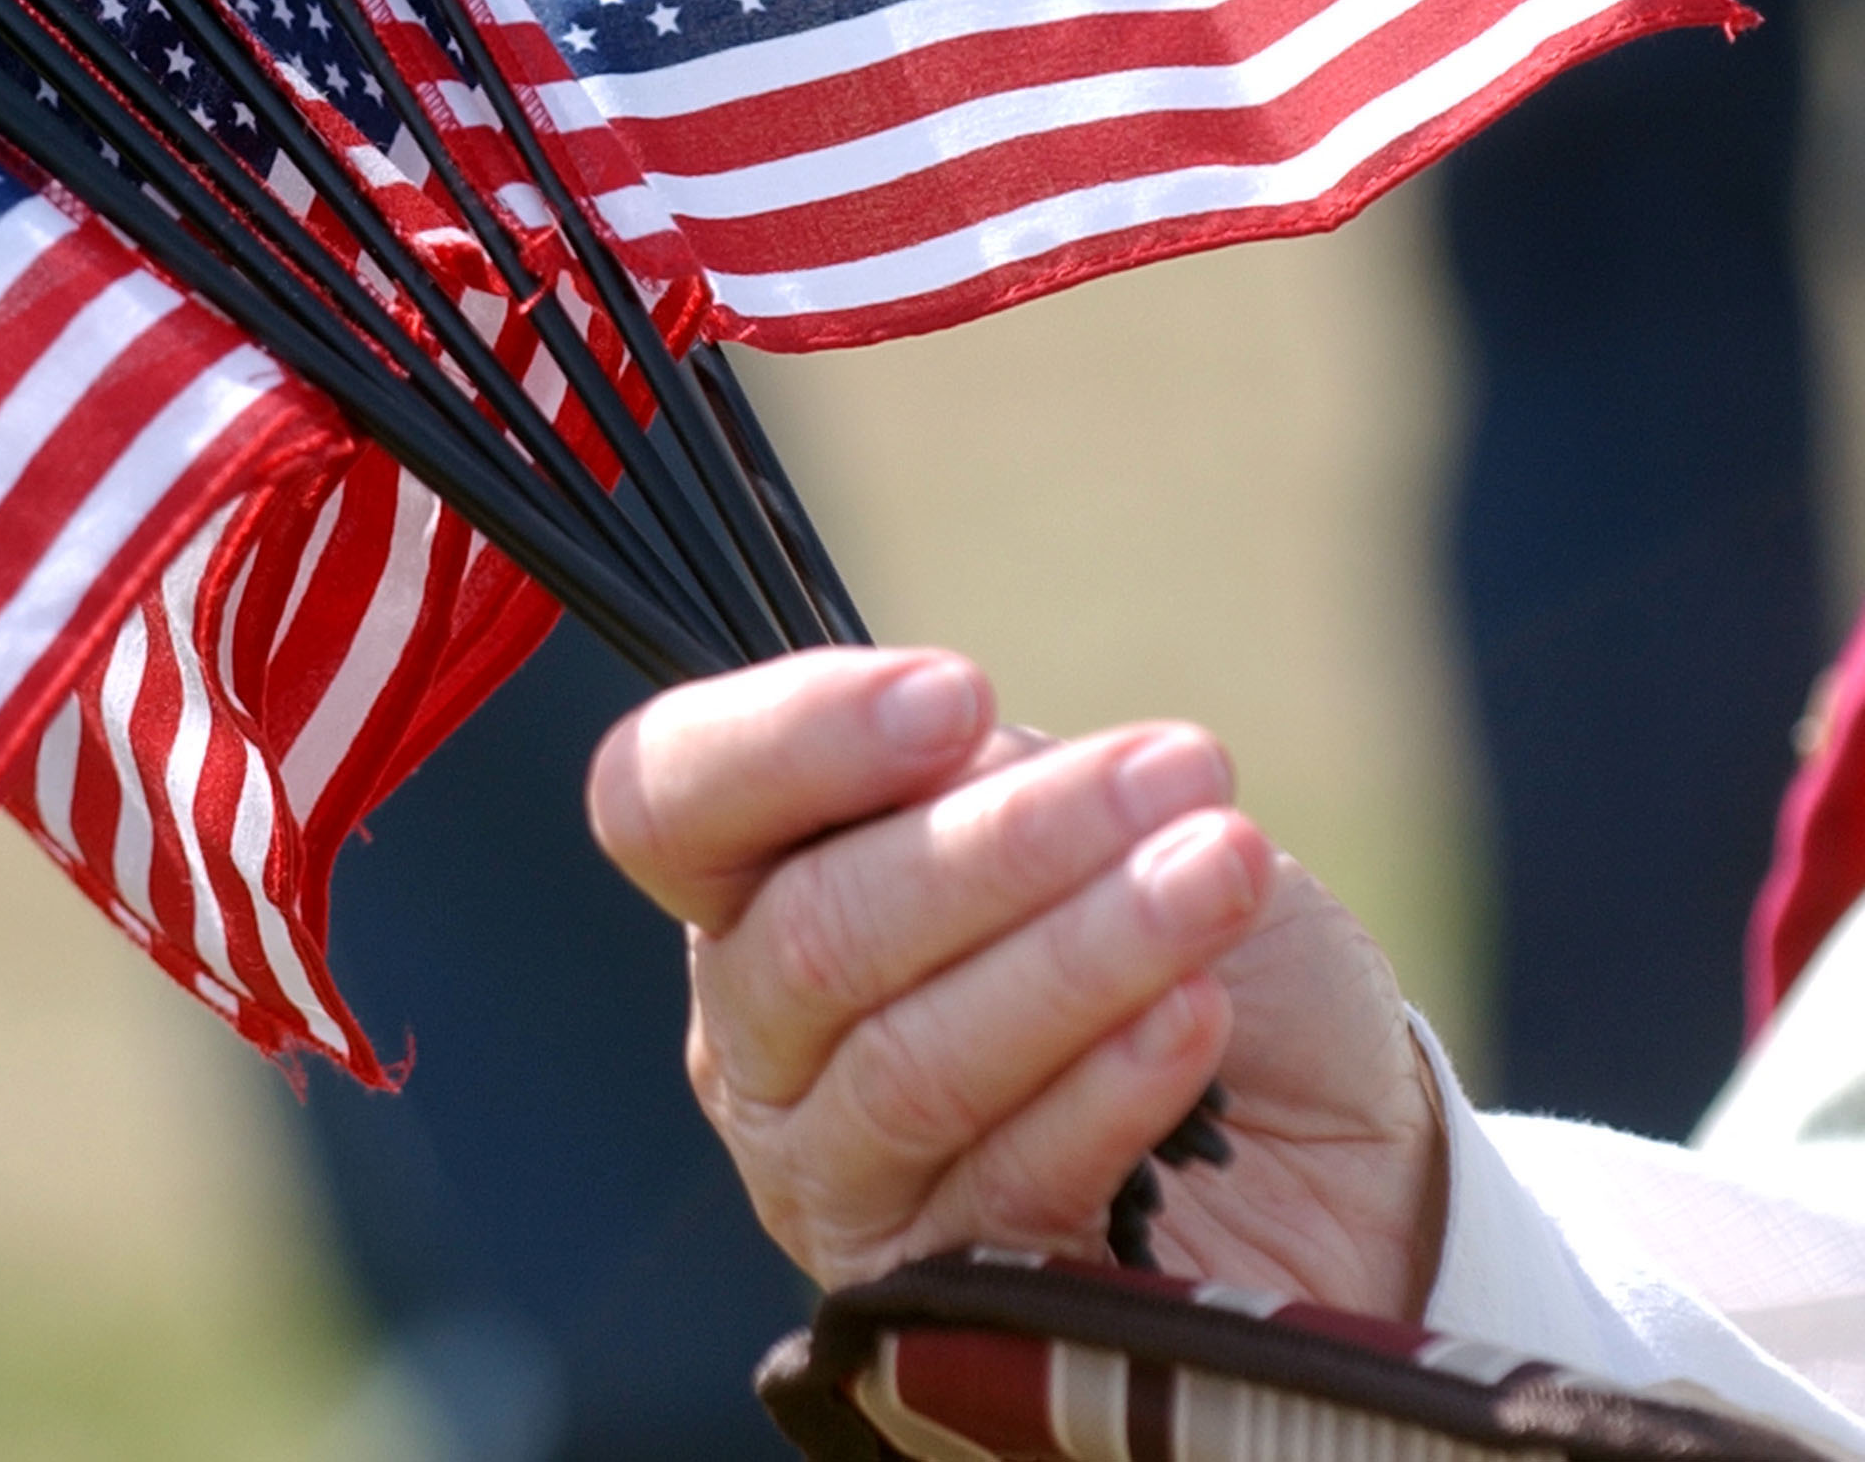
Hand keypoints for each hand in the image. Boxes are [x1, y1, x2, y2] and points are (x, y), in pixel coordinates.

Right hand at [587, 648, 1445, 1316]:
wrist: (1326, 1133)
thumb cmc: (1178, 938)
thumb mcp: (1084, 808)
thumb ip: (980, 774)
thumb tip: (947, 746)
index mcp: (751, 886)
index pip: (663, 803)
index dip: (788, 741)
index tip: (957, 694)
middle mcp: (758, 1037)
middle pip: (812, 935)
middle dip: (1003, 843)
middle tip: (1174, 774)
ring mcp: (831, 1180)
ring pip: (910, 1065)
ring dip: (1079, 956)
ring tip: (1221, 872)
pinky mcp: (941, 1295)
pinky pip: (1006, 1186)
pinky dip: (1108, 1088)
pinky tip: (1197, 1015)